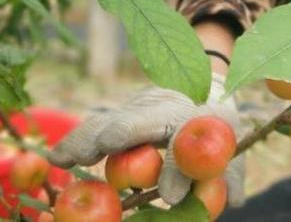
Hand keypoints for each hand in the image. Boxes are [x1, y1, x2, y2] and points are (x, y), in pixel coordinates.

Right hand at [47, 73, 245, 206]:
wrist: (206, 91)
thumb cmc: (219, 130)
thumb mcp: (232, 151)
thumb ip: (230, 176)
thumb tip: (233, 199)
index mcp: (193, 118)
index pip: (185, 142)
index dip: (179, 169)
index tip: (171, 195)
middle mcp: (162, 108)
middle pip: (139, 121)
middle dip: (122, 133)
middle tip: (101, 148)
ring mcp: (137, 109)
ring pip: (108, 120)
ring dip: (86, 138)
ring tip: (63, 157)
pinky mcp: (119, 114)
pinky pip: (95, 125)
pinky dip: (76, 138)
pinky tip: (57, 156)